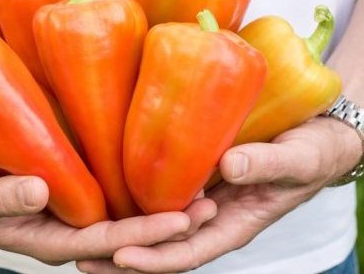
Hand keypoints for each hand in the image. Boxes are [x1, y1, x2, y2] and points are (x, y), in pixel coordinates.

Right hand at [0, 159, 217, 265]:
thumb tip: (38, 191)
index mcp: (47, 239)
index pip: (103, 243)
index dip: (141, 236)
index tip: (178, 223)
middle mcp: (67, 223)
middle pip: (124, 231)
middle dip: (165, 223)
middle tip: (207, 204)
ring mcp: (71, 199)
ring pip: (122, 206)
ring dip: (158, 198)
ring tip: (200, 180)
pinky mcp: (70, 172)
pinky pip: (109, 178)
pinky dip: (137, 170)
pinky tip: (163, 150)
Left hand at [76, 117, 362, 272]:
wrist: (316, 134)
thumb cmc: (312, 151)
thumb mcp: (296, 158)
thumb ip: (266, 164)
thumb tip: (228, 166)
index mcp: (231, 224)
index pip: (187, 252)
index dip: (154, 258)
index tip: (119, 256)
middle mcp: (207, 215)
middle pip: (159, 243)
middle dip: (119, 252)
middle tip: (77, 252)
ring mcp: (196, 195)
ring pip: (151, 218)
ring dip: (116, 226)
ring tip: (76, 226)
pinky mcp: (188, 170)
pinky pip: (154, 187)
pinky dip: (128, 192)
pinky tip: (98, 186)